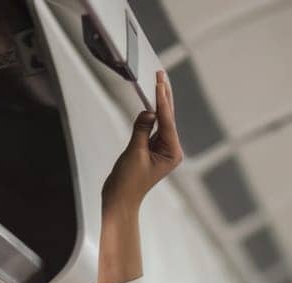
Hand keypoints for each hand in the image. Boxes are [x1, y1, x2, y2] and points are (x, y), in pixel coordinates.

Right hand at [101, 68, 183, 215]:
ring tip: (158, 80)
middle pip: (168, 117)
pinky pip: (152, 126)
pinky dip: (150, 113)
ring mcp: (162, 148)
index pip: (167, 121)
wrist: (120, 198)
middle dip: (164, 95)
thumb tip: (149, 110)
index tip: (159, 82)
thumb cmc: (128, 181)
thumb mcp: (135, 152)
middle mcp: (170, 149)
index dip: (162, 100)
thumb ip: (142, 129)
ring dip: (159, 101)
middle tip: (161, 74)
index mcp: (172, 152)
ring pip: (161, 119)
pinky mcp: (151, 148)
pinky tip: (151, 98)